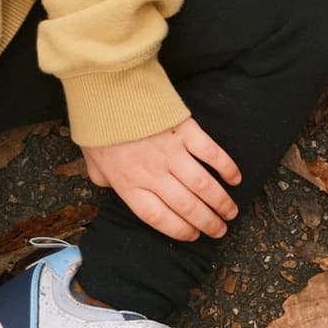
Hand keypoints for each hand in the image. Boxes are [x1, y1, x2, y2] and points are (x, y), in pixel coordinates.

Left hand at [80, 117, 242, 241]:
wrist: (108, 91)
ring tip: (231, 212)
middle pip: (186, 206)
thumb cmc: (99, 128)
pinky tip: (235, 179)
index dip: (179, 230)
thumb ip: (105, 180)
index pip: (159, 217)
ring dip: (220, 202)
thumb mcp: (93, 163)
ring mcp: (172, 153)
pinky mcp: (186, 132)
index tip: (193, 235)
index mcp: (129, 185)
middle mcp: (153, 174)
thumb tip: (112, 187)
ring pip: (203, 186)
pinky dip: (226, 168)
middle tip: (220, 230)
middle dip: (207, 222)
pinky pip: (211, 154)